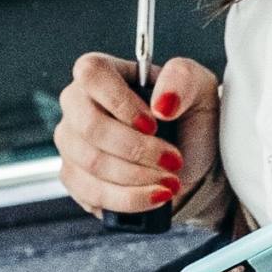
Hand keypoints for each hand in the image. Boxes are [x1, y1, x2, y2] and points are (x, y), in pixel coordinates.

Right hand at [53, 54, 219, 216]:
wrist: (194, 166)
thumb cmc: (190, 120)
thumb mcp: (199, 88)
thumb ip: (182, 79)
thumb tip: (161, 104)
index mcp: (104, 73)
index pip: (91, 73)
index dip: (120, 101)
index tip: (153, 123)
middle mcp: (78, 105)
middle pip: (89, 125)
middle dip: (137, 149)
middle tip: (172, 159)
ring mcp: (72, 143)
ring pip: (92, 163)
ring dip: (138, 177)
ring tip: (171, 180)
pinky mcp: (75, 179)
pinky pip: (92, 193)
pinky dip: (129, 199)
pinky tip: (155, 196)